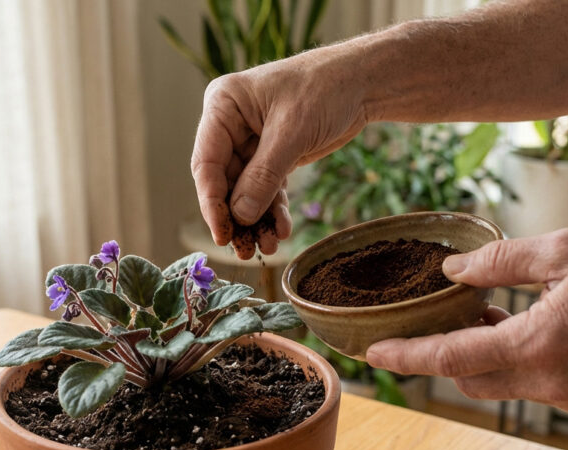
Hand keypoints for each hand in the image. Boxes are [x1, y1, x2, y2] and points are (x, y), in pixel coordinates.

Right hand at [191, 50, 368, 258]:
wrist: (362, 82)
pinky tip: (281, 230)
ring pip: (244, 190)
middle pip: (223, 181)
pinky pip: (266, 189)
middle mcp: (230, 124)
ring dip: (255, 220)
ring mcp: (250, 141)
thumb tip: (240, 216)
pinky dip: (274, 211)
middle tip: (243, 249)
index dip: (211, 202)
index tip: (222, 233)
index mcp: (223, 105)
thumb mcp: (292, 132)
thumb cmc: (324, 89)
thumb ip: (264, 175)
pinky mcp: (272, 155)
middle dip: (236, 217)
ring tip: (267, 246)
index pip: (206, 162)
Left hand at [366, 229, 567, 412]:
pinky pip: (530, 384)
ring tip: (484, 309)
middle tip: (429, 316)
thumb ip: (499, 261)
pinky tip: (521, 323)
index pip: (453, 359)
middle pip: (470, 378)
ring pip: (499, 382)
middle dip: (443, 352)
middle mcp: (550, 383)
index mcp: (540, 346)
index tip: (371, 355)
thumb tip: (451, 271)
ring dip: (481, 352)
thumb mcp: (564, 250)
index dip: (407, 357)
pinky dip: (513, 359)